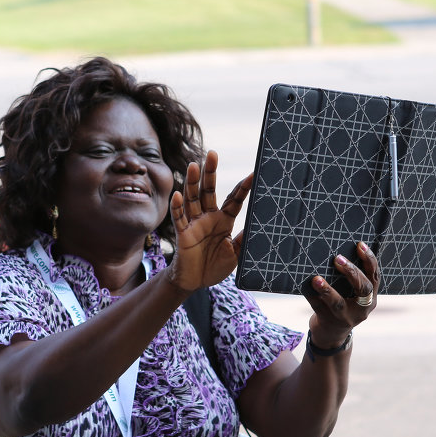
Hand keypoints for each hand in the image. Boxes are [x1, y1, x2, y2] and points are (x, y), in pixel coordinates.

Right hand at [167, 151, 252, 293]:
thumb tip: (257, 228)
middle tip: (213, 154)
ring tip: (193, 165)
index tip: (254, 175)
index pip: (233, 199)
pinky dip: (177, 207)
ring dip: (192, 182)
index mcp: (223, 220)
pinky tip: (178, 194)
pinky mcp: (183, 234)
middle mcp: (208, 217)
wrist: (195, 282)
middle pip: (208, 190)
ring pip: (193, 199)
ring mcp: (194, 223)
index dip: (243, 188)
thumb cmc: (214, 267)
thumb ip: (244, 241)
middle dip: (210, 172)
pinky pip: (179, 219)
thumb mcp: (236, 255)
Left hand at [305, 241, 380, 347]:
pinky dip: (312, 296)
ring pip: (338, 304)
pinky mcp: (329, 322)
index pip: (374, 276)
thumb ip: (352, 279)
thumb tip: (336, 251)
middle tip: (338, 259)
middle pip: (363, 289)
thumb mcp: (352, 295)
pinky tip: (306, 285)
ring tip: (317, 279)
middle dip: (351, 272)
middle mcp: (362, 308)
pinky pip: (319, 308)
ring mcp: (345, 318)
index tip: (360, 245)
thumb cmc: (342, 305)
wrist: (331, 335)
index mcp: (370, 298)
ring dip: (327, 290)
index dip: (369, 260)